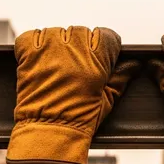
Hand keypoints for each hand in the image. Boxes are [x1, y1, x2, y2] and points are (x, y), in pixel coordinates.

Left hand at [6, 26, 138, 163]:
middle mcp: (73, 51)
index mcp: (96, 60)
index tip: (101, 57)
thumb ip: (120, 78)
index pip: (106, 35)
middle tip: (76, 66)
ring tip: (57, 65)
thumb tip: (134, 64)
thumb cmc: (80, 119)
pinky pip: (32, 36)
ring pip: (57, 32)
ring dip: (58, 44)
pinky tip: (40, 60)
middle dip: (81, 46)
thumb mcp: (107, 100)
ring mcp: (49, 50)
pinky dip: (35, 44)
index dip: (105, 47)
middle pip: (81, 32)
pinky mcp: (29, 55)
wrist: (48, 132)